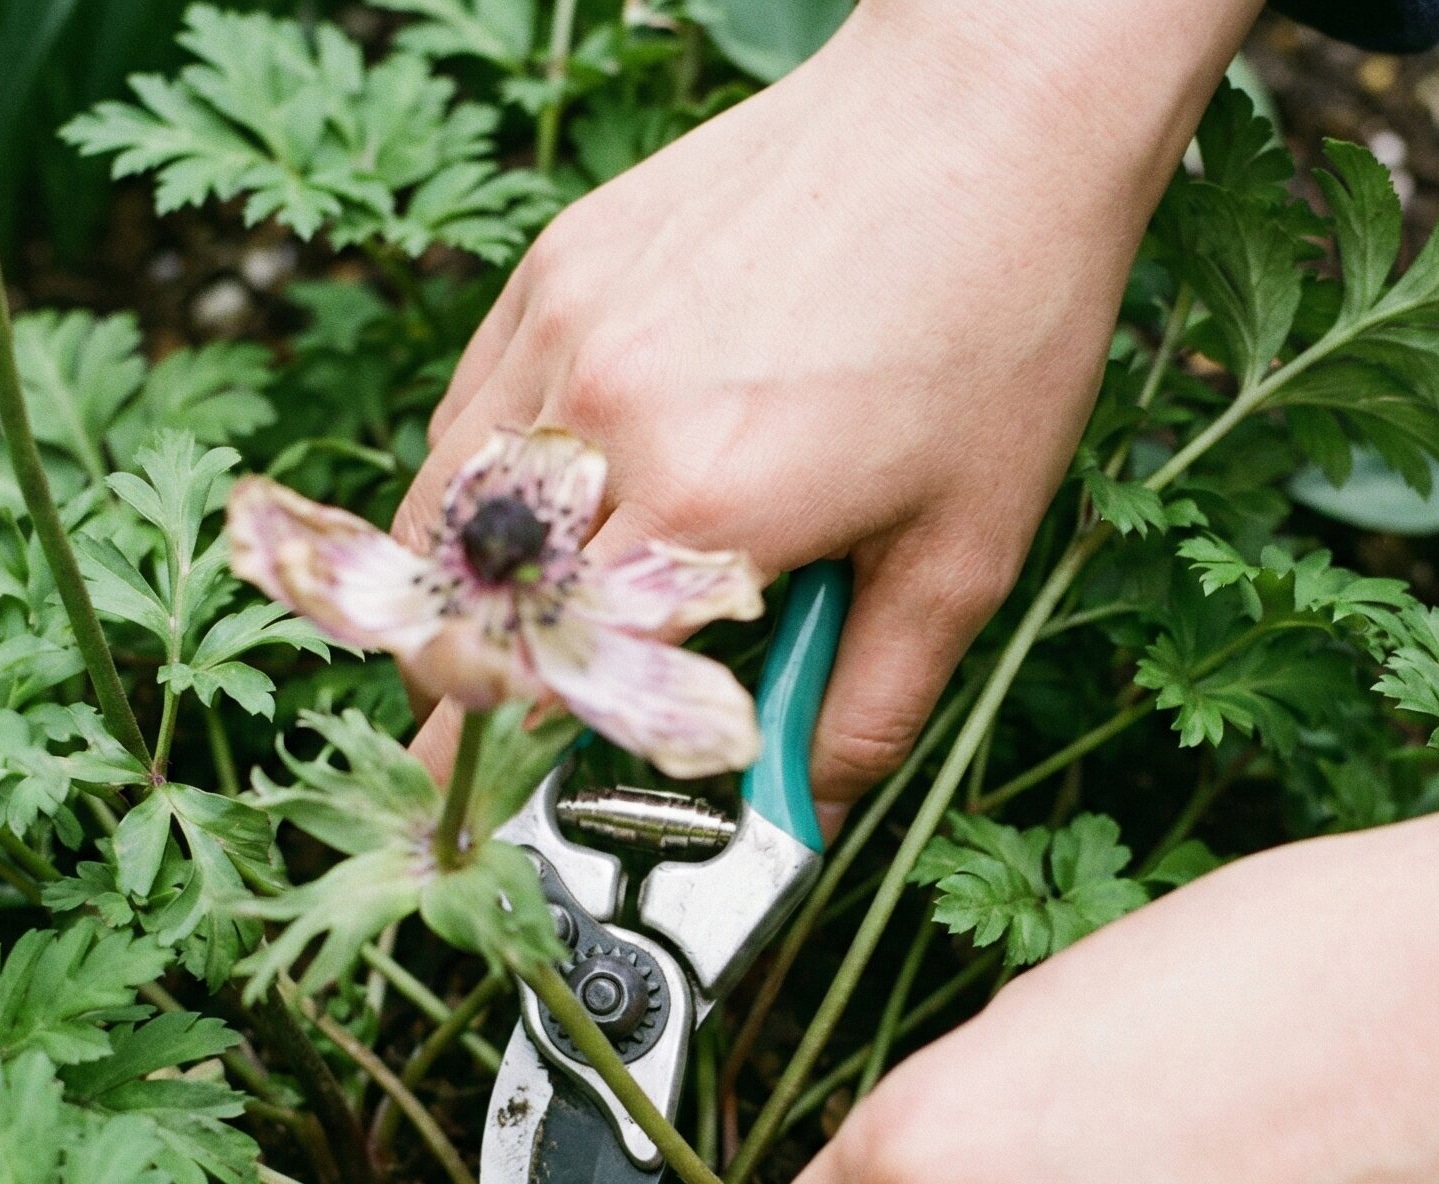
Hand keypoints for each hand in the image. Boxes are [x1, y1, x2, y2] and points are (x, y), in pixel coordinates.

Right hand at [404, 0, 1258, 820]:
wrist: (988, 115)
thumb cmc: (996, 328)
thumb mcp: (964, 554)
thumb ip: (868, 709)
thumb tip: (798, 814)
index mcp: (707, 514)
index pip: (553, 688)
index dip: (526, 759)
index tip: (523, 796)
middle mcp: (607, 423)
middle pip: (464, 611)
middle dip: (468, 691)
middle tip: (504, 723)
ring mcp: (566, 333)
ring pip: (441, 511)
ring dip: (461, 591)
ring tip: (518, 625)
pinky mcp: (557, 268)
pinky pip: (469, 410)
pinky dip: (481, 484)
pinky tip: (547, 508)